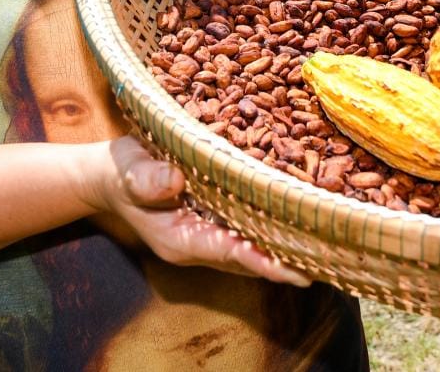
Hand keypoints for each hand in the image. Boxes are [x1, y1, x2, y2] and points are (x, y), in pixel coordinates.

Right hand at [92, 136, 310, 286]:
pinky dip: (273, 226)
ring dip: (285, 246)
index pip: (229, 252)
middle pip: (251, 258)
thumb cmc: (122, 172)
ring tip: (326, 247)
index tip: (294, 268)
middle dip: (286, 260)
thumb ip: (148, 179)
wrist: (112, 175)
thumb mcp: (130, 170)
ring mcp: (209, 235)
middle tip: (328, 260)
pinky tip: (301, 218)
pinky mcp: (216, 220)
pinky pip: (249, 230)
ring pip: (254, 248)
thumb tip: (173, 180)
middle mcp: (200, 243)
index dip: (262, 259)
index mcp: (181, 239)